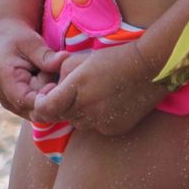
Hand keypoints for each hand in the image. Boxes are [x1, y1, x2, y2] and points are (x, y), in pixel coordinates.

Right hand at [0, 19, 70, 119]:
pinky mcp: (18, 105)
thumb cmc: (17, 36)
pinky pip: (36, 110)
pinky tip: (50, 84)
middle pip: (34, 110)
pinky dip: (45, 99)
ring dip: (48, 99)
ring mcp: (11, 104)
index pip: (27, 102)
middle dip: (49, 98)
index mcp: (4, 81)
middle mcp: (5, 98)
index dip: (46, 97)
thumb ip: (46, 56)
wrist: (5, 37)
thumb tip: (66, 60)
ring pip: (37, 113)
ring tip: (52, 78)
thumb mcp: (31, 42)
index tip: (59, 83)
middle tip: (57, 78)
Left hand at [31, 41, 164, 137]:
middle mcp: (86, 111)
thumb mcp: (81, 58)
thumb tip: (52, 88)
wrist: (148, 69)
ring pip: (79, 123)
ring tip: (92, 93)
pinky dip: (96, 117)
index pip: (44, 110)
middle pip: (61, 116)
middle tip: (70, 90)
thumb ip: (61, 73)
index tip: (46, 94)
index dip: (41, 103)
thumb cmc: (113, 58)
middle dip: (61, 105)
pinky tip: (107, 101)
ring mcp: (101, 123)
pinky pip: (96, 127)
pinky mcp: (114, 130)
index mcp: (75, 90)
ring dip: (79, 112)